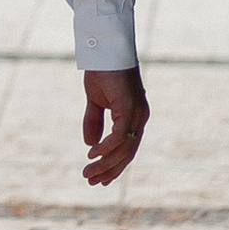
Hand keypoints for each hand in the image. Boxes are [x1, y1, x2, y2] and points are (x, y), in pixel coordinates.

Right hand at [81, 68, 148, 186]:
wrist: (104, 48)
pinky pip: (119, 136)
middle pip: (128, 152)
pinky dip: (106, 148)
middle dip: (110, 170)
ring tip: (88, 173)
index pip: (128, 148)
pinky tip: (93, 154)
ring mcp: (136, 112)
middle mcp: (140, 117)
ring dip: (105, 163)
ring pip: (124, 148)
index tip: (101, 179)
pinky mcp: (129, 107)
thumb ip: (94, 122)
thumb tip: (89, 144)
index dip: (115, 165)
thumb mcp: (95, 101)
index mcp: (134, 116)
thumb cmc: (101, 70)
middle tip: (92, 181)